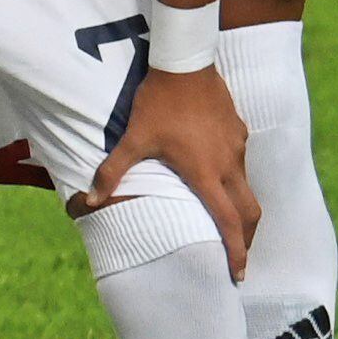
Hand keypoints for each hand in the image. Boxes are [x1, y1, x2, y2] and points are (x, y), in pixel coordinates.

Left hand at [87, 61, 256, 277]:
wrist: (185, 64)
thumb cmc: (158, 104)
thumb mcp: (133, 139)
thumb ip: (112, 171)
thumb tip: (88, 200)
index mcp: (206, 173)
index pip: (228, 221)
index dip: (236, 250)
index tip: (237, 274)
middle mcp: (228, 165)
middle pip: (249, 211)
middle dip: (247, 237)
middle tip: (239, 255)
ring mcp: (238, 147)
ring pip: (247, 186)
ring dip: (241, 208)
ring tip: (228, 221)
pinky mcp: (240, 131)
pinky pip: (242, 162)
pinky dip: (236, 180)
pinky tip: (219, 177)